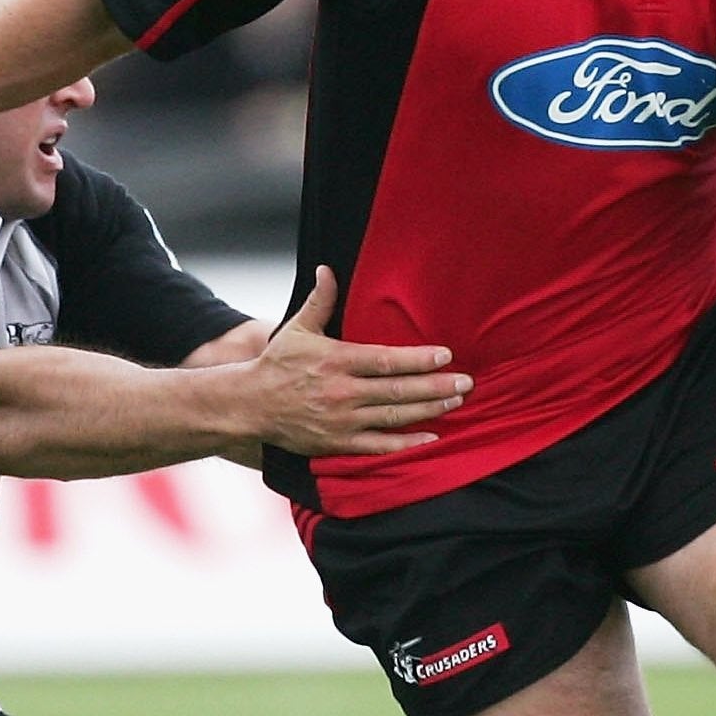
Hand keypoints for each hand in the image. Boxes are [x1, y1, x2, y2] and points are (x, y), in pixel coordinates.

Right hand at [241, 267, 470, 456]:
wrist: (248, 406)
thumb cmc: (276, 365)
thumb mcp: (297, 329)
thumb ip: (320, 301)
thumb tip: (327, 269)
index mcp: (336, 361)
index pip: (385, 360)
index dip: (418, 359)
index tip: (446, 355)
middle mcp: (342, 392)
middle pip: (398, 389)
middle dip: (436, 386)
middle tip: (466, 382)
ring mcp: (342, 420)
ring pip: (394, 416)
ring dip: (428, 409)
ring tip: (456, 401)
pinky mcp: (338, 443)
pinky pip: (378, 446)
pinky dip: (406, 444)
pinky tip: (431, 439)